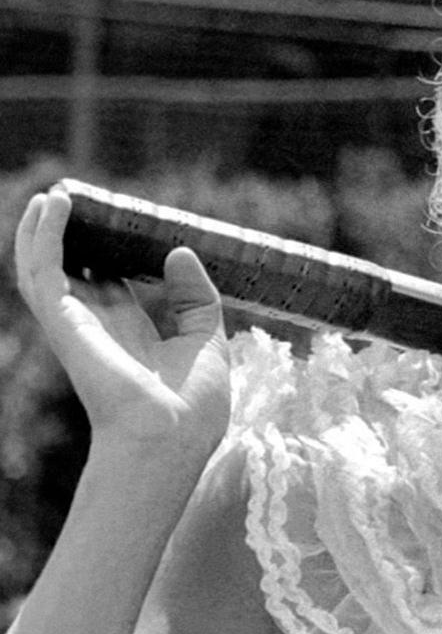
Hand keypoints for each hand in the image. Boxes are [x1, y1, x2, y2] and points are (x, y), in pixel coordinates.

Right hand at [13, 187, 229, 465]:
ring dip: (43, 232)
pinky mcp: (64, 323)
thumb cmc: (193, 406)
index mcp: (130, 332)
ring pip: (44, 270)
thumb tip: (179, 251)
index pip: (109, 284)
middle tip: (75, 200)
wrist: (173, 438)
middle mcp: (97, 327)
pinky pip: (42, 272)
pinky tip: (54, 206)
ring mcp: (77, 325)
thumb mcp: (208, 340)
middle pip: (73, 272)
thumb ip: (196, 297)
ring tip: (54, 195)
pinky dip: (44, 237)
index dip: (110, 253)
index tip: (119, 222)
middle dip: (71, 239)